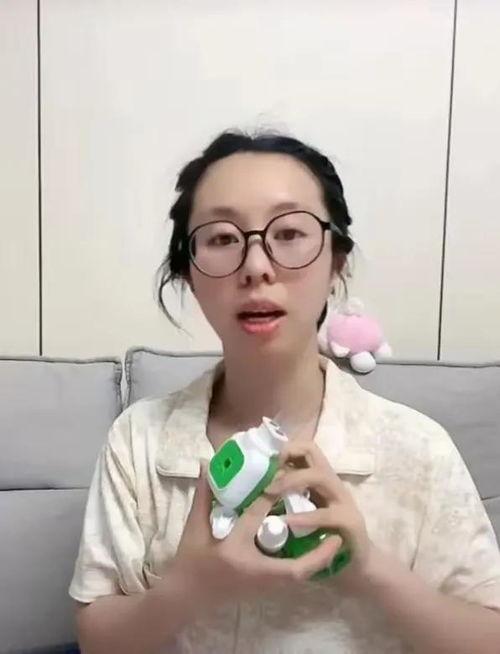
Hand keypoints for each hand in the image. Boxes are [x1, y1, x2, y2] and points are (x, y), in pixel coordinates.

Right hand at [170, 462, 342, 612]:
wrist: (187, 596)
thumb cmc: (190, 559)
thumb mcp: (194, 525)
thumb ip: (204, 494)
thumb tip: (206, 463)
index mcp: (233, 548)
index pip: (256, 518)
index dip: (271, 496)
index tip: (284, 476)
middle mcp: (253, 570)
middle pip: (295, 569)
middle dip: (319, 556)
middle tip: (337, 534)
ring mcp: (261, 584)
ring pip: (297, 576)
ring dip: (317, 561)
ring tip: (333, 539)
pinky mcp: (264, 589)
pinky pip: (292, 579)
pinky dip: (307, 566)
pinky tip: (315, 551)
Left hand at [268, 440, 376, 592]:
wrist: (358, 567)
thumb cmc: (325, 538)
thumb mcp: (304, 512)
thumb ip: (288, 498)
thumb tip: (252, 490)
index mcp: (321, 479)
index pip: (305, 448)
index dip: (284, 447)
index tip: (262, 457)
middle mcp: (333, 483)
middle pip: (312, 452)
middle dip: (286, 455)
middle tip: (264, 471)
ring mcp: (343, 501)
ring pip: (319, 476)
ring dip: (291, 480)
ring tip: (269, 491)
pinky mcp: (350, 522)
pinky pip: (326, 514)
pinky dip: (305, 517)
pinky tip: (287, 522)